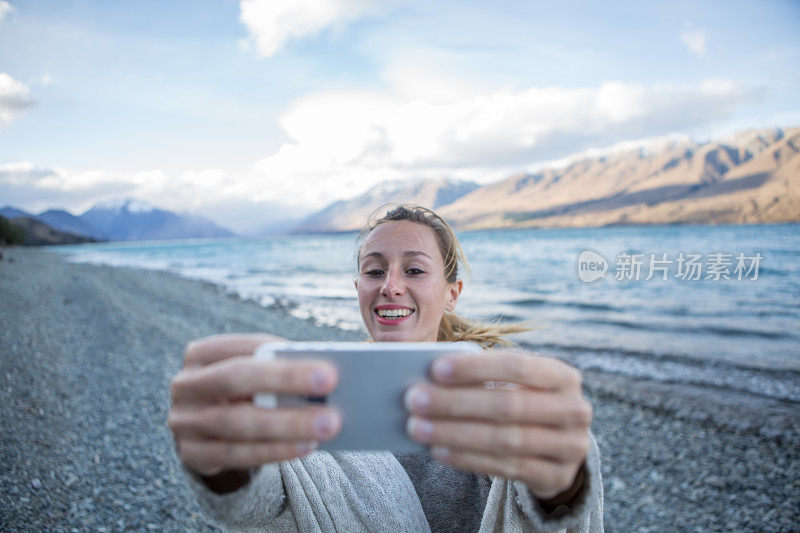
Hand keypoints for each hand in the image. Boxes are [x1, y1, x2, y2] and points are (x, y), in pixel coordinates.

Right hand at [168, 334, 340, 475]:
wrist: (209, 433)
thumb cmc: (243, 394)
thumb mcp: (254, 376)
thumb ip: (278, 370)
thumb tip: (322, 376)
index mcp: (201, 354)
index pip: (244, 347)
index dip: (282, 354)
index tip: (326, 367)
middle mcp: (186, 384)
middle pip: (236, 377)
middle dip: (284, 380)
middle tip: (329, 386)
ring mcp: (184, 421)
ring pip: (238, 422)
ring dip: (287, 424)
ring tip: (326, 424)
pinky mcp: (192, 454)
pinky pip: (236, 455)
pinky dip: (274, 451)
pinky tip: (305, 446)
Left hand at [404, 349, 591, 499]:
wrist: (561, 447)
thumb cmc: (525, 402)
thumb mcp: (516, 385)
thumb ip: (485, 379)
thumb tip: (431, 380)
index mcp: (562, 375)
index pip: (517, 366)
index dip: (476, 368)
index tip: (435, 368)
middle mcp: (573, 409)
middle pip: (507, 405)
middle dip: (455, 402)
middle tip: (415, 399)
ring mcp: (570, 445)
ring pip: (504, 439)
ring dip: (455, 433)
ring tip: (418, 427)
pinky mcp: (556, 475)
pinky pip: (506, 468)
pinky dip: (468, 458)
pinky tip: (440, 451)